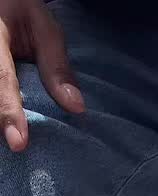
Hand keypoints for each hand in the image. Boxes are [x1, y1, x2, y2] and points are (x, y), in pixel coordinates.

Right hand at [0, 0, 83, 151]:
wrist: (4, 7)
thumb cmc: (24, 14)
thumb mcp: (44, 29)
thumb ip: (56, 66)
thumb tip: (77, 107)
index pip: (2, 79)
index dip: (9, 112)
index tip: (19, 142)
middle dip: (5, 122)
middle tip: (19, 145)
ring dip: (4, 121)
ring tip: (19, 139)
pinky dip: (7, 117)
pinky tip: (17, 129)